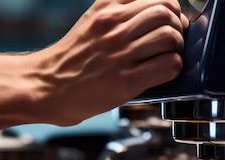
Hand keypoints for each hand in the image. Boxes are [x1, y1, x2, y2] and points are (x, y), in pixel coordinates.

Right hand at [34, 0, 188, 125]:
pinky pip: (168, 64)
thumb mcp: (92, 21)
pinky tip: (164, 71)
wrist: (47, 87)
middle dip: (177, 25)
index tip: (171, 18)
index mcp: (106, 8)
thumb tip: (154, 11)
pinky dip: (174, 67)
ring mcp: (120, 54)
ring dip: (177, 47)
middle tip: (173, 39)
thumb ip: (118, 11)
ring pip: (170, 35)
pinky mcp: (126, 81)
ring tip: (168, 55)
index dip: (171, 6)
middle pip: (166, 11)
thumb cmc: (72, 60)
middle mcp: (113, 27)